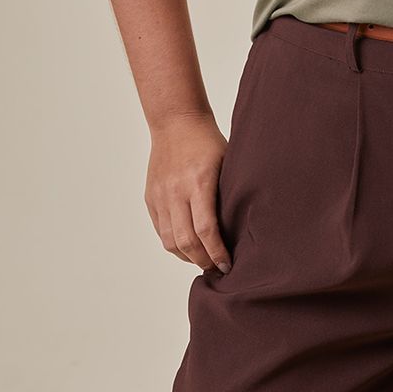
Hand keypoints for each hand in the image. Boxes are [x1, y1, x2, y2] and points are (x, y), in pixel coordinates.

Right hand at [145, 112, 231, 274]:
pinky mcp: (150, 198)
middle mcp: (176, 191)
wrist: (176, 122)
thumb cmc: (209, 142)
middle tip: (217, 269)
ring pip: (170, 241)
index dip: (217, 253)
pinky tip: (188, 247)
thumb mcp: (227, 163)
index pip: (206, 230)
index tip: (228, 265)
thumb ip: (229, 195)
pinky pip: (161, 230)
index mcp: (199, 182)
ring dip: (187, 257)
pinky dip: (174, 244)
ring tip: (203, 261)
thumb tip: (242, 228)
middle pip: (186, 242)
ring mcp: (160, 196)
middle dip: (203, 261)